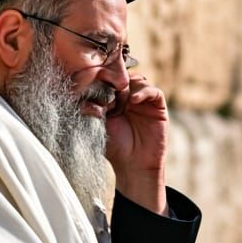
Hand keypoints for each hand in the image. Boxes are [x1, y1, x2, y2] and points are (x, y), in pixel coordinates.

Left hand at [105, 73, 167, 212]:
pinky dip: (144, 92)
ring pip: (139, 80)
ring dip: (129, 85)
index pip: (112, 81)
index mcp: (115, 101)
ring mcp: (144, 102)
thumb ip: (94, 111)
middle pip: (125, 77)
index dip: (105, 79)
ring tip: (121, 97)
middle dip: (117, 79)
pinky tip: (133, 101)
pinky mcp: (158, 107)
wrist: (134, 165)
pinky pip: (154, 92)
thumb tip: (82, 99)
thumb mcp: (100, 126)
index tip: (96, 80)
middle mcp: (130, 98)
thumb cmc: (116, 148)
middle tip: (109, 85)